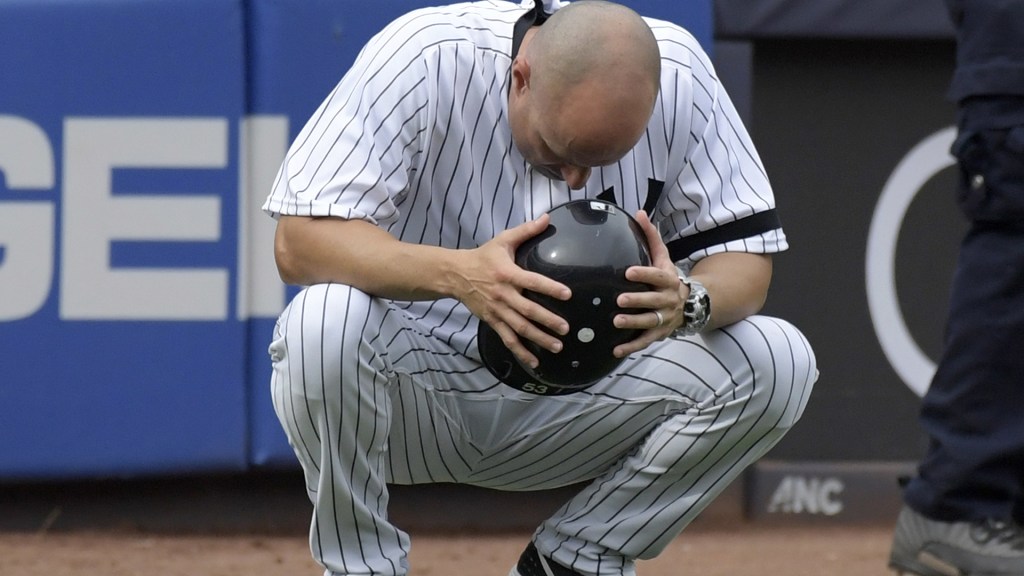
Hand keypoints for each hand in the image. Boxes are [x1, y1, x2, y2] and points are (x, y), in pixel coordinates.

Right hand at [457, 214, 571, 368]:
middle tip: (566, 329)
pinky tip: (534, 361)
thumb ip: (526, 230)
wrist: (455, 274)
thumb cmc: (484, 256)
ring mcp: (497, 310)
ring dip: (538, 338)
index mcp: (507, 273)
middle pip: (527, 310)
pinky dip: (520, 351)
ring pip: (519, 328)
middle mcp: (503, 294)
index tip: (567, 294)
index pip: (532, 281)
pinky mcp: (492, 321)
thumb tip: (548, 218)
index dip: (550, 288)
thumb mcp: (503, 240)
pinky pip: (507, 338)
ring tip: (557, 346)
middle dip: (547, 320)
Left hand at [611, 210, 686, 356]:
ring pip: (649, 322)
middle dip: (638, 301)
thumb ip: (651, 237)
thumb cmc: (666, 276)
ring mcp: (664, 318)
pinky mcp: (659, 333)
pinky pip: (645, 341)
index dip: (644, 274)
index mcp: (668, 279)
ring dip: (633, 323)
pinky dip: (631, 347)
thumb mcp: (663, 257)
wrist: (689, 303)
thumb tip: (639, 212)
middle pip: (654, 301)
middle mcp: (668, 300)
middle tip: (620, 300)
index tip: (627, 272)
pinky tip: (615, 350)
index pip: (656, 276)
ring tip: (616, 322)